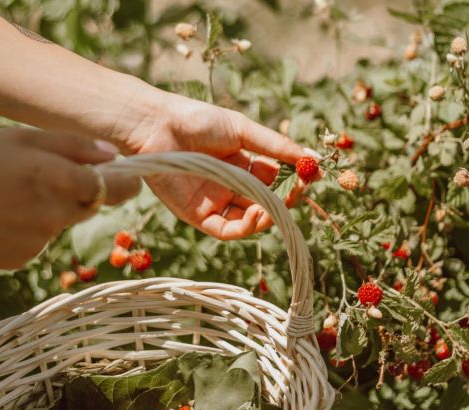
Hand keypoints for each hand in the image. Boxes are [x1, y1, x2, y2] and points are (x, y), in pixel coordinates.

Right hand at [0, 128, 139, 268]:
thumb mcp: (20, 138)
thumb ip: (73, 146)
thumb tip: (114, 155)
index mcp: (59, 179)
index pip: (116, 188)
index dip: (127, 184)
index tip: (128, 179)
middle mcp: (57, 215)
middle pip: (90, 206)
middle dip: (78, 193)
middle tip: (43, 177)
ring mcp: (41, 242)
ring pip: (61, 223)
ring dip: (49, 210)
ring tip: (8, 195)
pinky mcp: (23, 259)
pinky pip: (38, 241)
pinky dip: (27, 229)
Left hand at [125, 92, 306, 239]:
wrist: (156, 126)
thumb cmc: (197, 120)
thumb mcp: (242, 130)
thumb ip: (276, 146)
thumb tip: (312, 158)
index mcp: (241, 163)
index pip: (274, 180)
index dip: (292, 181)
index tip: (308, 176)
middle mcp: (229, 185)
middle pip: (264, 202)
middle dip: (283, 201)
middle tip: (297, 193)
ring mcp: (214, 202)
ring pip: (249, 220)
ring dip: (267, 217)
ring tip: (275, 205)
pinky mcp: (197, 216)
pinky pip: (227, 230)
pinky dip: (246, 228)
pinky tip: (256, 214)